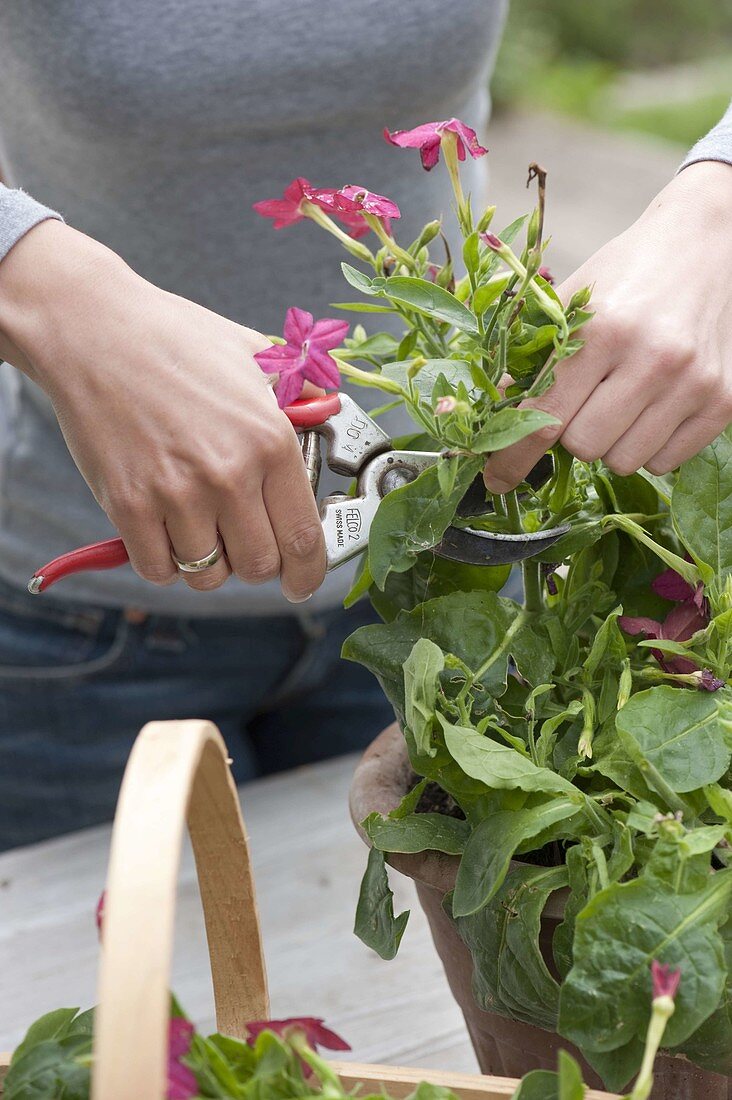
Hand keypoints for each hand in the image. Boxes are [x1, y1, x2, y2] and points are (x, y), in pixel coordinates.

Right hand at [0, 221, 325, 599]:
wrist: (92, 329)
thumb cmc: (174, 340)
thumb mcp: (255, 356)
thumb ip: (299, 395)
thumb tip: (331, 415)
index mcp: (271, 441)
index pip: (305, 538)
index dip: (308, 573)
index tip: (301, 584)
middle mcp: (229, 475)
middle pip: (259, 566)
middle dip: (255, 563)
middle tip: (241, 541)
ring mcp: (176, 494)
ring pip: (208, 575)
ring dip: (207, 562)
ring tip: (198, 526)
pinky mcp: (128, 506)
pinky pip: (158, 570)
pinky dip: (164, 561)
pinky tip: (164, 530)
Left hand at [484, 160, 731, 492]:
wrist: (708, 245)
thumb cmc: (629, 274)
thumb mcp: (571, 300)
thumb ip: (530, 357)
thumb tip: (490, 415)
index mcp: (602, 329)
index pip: (543, 418)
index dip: (511, 457)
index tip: (496, 478)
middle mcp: (652, 357)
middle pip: (584, 447)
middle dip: (571, 433)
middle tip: (582, 402)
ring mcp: (692, 382)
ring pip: (624, 462)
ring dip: (610, 444)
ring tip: (619, 401)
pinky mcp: (722, 400)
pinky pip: (664, 463)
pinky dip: (648, 447)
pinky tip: (651, 408)